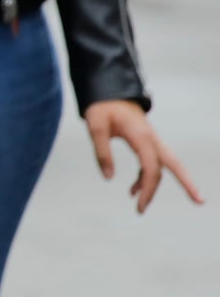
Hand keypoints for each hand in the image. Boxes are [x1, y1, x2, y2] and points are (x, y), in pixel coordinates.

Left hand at [83, 100, 202, 212]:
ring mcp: (150, 141)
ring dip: (155, 186)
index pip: (151, 168)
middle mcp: (151, 140)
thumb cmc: (102, 106)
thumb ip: (101, 152)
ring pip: (164, 166)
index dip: (148, 189)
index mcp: (142, 137)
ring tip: (142, 206)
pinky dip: (143, 178)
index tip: (139, 206)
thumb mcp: (96, 126)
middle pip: (174, 165)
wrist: (109, 90)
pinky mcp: (145, 142)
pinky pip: (150, 163)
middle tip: (200, 201)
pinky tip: (133, 190)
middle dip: (187, 184)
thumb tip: (109, 179)